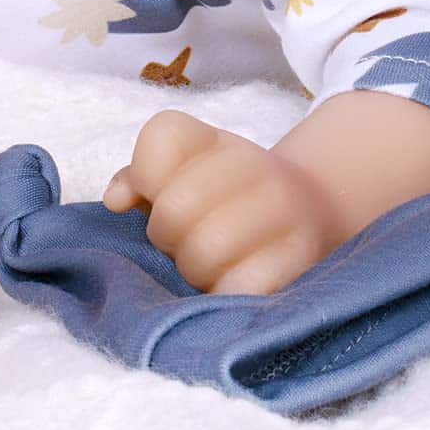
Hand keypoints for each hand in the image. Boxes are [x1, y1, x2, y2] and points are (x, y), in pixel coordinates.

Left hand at [102, 109, 344, 295]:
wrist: (313, 208)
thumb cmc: (225, 196)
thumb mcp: (181, 173)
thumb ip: (139, 179)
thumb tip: (115, 200)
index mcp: (213, 138)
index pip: (161, 137)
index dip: (147, 176)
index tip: (160, 194)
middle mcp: (252, 164)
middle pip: (173, 208)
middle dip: (166, 236)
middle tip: (184, 241)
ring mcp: (283, 209)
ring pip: (202, 253)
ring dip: (194, 270)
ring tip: (209, 264)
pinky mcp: (301, 259)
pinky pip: (239, 287)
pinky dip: (226, 292)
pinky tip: (234, 281)